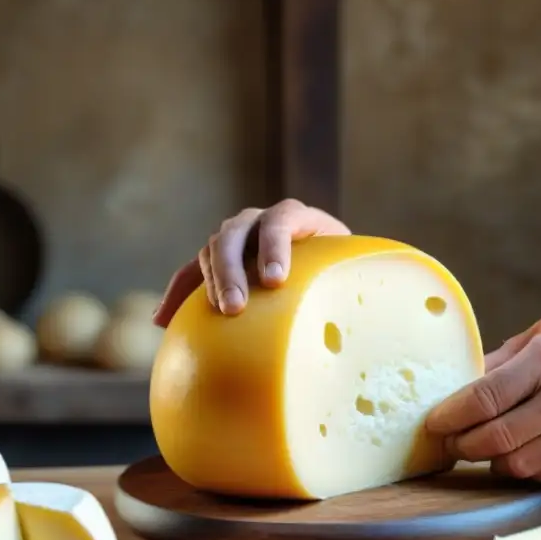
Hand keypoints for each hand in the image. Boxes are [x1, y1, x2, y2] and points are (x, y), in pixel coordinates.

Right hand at [153, 199, 349, 326]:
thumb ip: (358, 283)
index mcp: (300, 217)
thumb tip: (378, 319)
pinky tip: (162, 322)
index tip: (276, 281)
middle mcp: (262, 221)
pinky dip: (177, 295)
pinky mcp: (218, 262)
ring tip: (215, 315)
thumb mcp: (354, 273)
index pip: (283, 220)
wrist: (331, 269)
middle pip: (236, 233)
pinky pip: (190, 274)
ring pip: (212, 249)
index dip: (276, 246)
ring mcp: (237, 238)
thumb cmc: (347, 276)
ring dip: (208, 282)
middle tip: (237, 307)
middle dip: (233, 269)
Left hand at [425, 317, 540, 482]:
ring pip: (513, 465)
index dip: (449, 416)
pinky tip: (523, 450)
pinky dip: (523, 467)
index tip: (434, 422)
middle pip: (492, 439)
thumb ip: (502, 359)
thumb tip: (456, 383)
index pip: (484, 398)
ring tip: (484, 445)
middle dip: (461, 444)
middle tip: (451, 440)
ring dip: (490, 459)